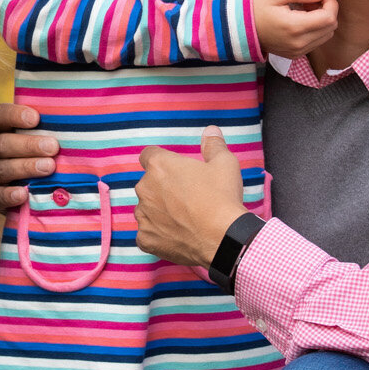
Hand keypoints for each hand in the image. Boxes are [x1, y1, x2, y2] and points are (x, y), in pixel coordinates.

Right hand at [0, 101, 59, 213]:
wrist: (40, 193)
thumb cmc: (48, 156)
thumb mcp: (48, 138)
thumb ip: (55, 128)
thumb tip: (86, 116)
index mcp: (2, 129)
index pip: (1, 116)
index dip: (15, 115)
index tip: (36, 119)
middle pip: (1, 143)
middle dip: (28, 145)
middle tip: (53, 147)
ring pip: (0, 168)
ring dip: (24, 167)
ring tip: (49, 167)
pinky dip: (8, 195)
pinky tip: (23, 193)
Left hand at [134, 127, 246, 269]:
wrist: (223, 238)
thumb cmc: (222, 198)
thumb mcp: (225, 164)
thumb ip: (213, 145)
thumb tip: (210, 130)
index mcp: (159, 166)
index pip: (149, 155)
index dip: (162, 161)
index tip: (175, 170)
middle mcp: (144, 188)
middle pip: (149, 184)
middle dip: (163, 188)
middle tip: (187, 197)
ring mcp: (143, 215)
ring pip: (147, 209)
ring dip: (160, 211)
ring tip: (185, 219)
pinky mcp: (145, 239)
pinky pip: (148, 234)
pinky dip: (159, 235)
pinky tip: (178, 235)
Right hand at [252, 0, 339, 58]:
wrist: (240, 29)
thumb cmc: (256, 8)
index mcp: (294, 27)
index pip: (329, 18)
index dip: (331, 3)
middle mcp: (298, 43)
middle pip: (331, 28)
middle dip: (328, 11)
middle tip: (312, 1)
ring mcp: (297, 51)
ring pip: (326, 36)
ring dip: (322, 22)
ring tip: (307, 11)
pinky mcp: (295, 55)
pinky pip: (316, 42)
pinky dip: (316, 31)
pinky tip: (302, 21)